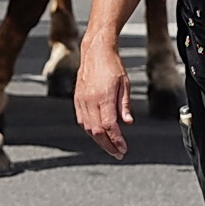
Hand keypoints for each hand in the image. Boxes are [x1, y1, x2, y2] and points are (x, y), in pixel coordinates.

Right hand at [75, 41, 132, 158]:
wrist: (95, 52)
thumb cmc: (113, 66)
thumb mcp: (125, 84)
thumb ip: (124, 105)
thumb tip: (127, 123)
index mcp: (104, 97)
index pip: (110, 126)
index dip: (116, 140)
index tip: (123, 149)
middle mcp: (90, 101)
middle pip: (97, 131)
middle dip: (108, 146)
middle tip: (118, 154)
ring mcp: (82, 101)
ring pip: (88, 128)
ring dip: (99, 141)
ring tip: (110, 147)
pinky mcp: (77, 99)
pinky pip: (82, 121)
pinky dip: (90, 131)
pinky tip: (98, 135)